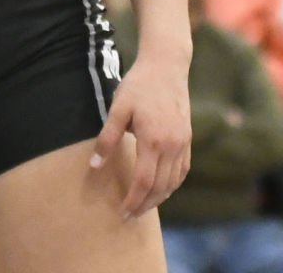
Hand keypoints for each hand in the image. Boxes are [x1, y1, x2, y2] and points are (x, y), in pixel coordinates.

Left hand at [89, 52, 190, 219]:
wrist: (166, 66)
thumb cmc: (138, 85)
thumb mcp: (118, 108)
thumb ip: (107, 138)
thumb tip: (94, 165)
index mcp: (154, 140)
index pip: (145, 181)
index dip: (134, 200)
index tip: (122, 212)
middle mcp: (173, 146)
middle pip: (161, 187)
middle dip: (145, 205)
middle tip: (129, 217)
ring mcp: (183, 144)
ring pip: (173, 182)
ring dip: (158, 198)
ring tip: (142, 207)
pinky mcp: (188, 140)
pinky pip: (182, 172)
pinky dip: (171, 185)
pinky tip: (160, 189)